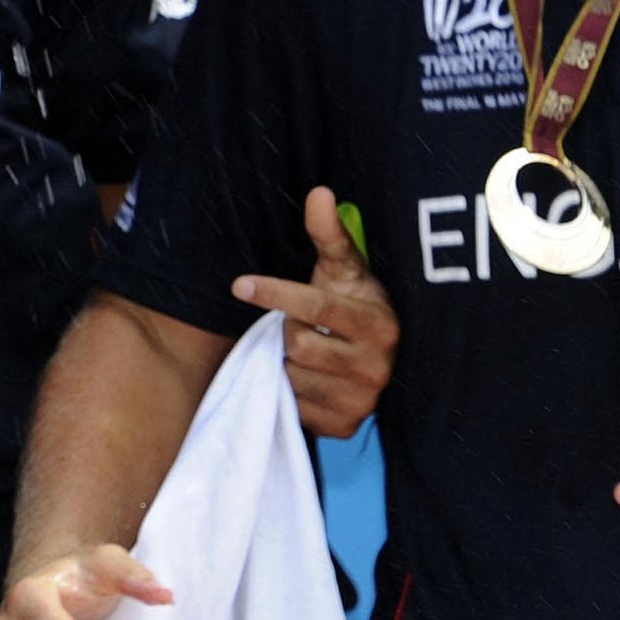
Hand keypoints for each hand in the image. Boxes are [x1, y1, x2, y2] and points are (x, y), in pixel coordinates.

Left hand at [230, 187, 398, 439]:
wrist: (378, 361)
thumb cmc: (354, 305)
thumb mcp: (344, 271)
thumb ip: (330, 235)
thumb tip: (319, 193)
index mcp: (378, 324)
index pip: (316, 309)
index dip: (276, 294)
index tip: (240, 285)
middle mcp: (376, 366)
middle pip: (297, 344)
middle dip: (288, 330)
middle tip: (299, 326)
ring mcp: (362, 400)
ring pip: (291, 376)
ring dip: (285, 361)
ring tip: (305, 351)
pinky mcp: (345, 426)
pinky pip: (295, 406)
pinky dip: (290, 390)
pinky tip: (307, 377)